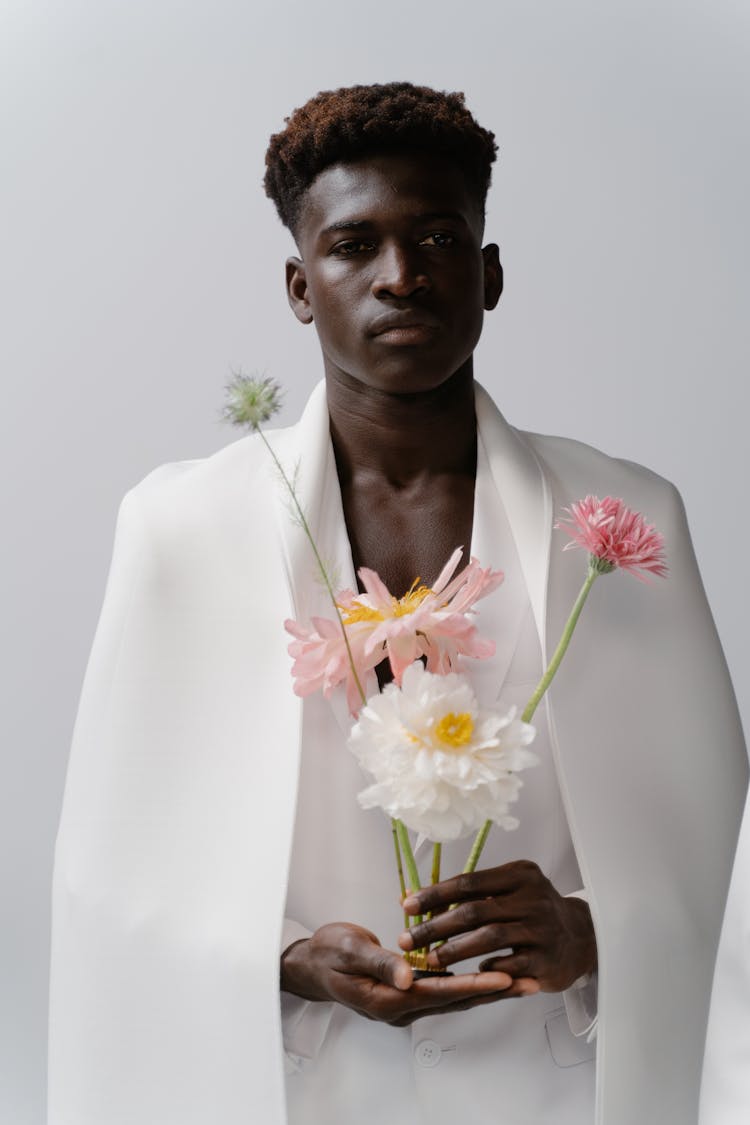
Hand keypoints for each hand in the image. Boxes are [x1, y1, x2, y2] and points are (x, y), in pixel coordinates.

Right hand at [280, 921, 522, 1026]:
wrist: (311, 965)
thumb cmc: (327, 954)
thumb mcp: (349, 949)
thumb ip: (380, 962)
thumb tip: (409, 973)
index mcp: (388, 999)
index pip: (440, 992)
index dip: (473, 984)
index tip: (504, 977)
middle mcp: (402, 1007)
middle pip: (457, 1001)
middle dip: (494, 991)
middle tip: (529, 982)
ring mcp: (405, 1003)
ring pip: (455, 997)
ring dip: (487, 988)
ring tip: (521, 979)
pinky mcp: (407, 993)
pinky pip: (445, 990)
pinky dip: (469, 982)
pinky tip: (489, 972)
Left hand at [398, 860, 596, 992]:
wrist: (580, 937)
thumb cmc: (533, 911)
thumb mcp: (509, 891)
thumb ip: (471, 894)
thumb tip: (414, 897)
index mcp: (520, 875)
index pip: (469, 882)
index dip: (435, 894)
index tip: (407, 905)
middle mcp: (533, 898)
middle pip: (474, 911)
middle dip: (435, 926)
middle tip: (408, 939)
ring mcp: (541, 929)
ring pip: (489, 938)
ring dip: (454, 950)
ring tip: (430, 959)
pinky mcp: (546, 959)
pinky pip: (508, 966)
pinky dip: (486, 969)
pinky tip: (471, 974)